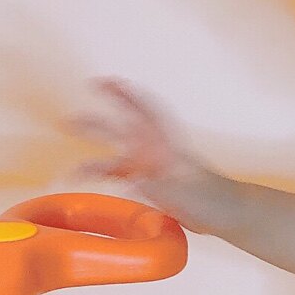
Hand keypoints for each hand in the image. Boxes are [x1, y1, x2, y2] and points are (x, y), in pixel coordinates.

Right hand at [64, 78, 227, 234]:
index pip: (145, 111)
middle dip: (95, 125)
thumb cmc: (213, 197)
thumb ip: (160, 184)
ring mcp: (149, 165)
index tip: (105, 83)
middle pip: (120, 130)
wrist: (225, 212)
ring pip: (115, 155)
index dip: (126, 95)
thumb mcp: (187, 190)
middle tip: (68, 122)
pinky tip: (82, 179)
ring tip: (71, 168)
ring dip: (92, 158)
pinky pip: (118, 175)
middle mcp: (155, 150)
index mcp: (166, 144)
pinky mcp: (147, 182)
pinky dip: (100, 176)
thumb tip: (135, 181)